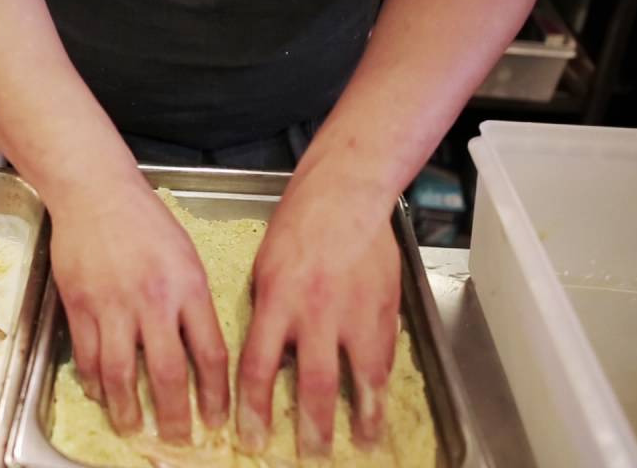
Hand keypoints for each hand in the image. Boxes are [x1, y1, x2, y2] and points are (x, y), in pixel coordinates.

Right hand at [51, 174, 228, 441]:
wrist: (94, 192)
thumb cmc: (145, 220)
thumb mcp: (186, 255)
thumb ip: (193, 301)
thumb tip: (201, 349)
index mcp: (187, 286)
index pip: (209, 353)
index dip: (214, 394)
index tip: (217, 420)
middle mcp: (152, 300)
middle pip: (166, 373)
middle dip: (175, 416)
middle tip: (179, 441)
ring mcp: (111, 305)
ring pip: (120, 373)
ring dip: (128, 409)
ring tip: (135, 430)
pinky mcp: (78, 305)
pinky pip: (87, 356)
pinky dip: (93, 381)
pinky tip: (100, 394)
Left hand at [236, 180, 399, 455]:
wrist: (345, 194)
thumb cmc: (298, 225)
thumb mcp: (266, 268)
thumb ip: (267, 313)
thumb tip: (266, 357)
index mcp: (276, 300)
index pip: (258, 368)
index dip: (253, 409)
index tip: (251, 437)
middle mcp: (316, 311)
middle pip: (312, 384)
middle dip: (310, 427)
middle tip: (309, 455)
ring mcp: (355, 313)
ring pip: (358, 378)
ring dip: (359, 417)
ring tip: (359, 443)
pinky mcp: (384, 309)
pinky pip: (383, 358)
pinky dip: (380, 385)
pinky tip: (377, 403)